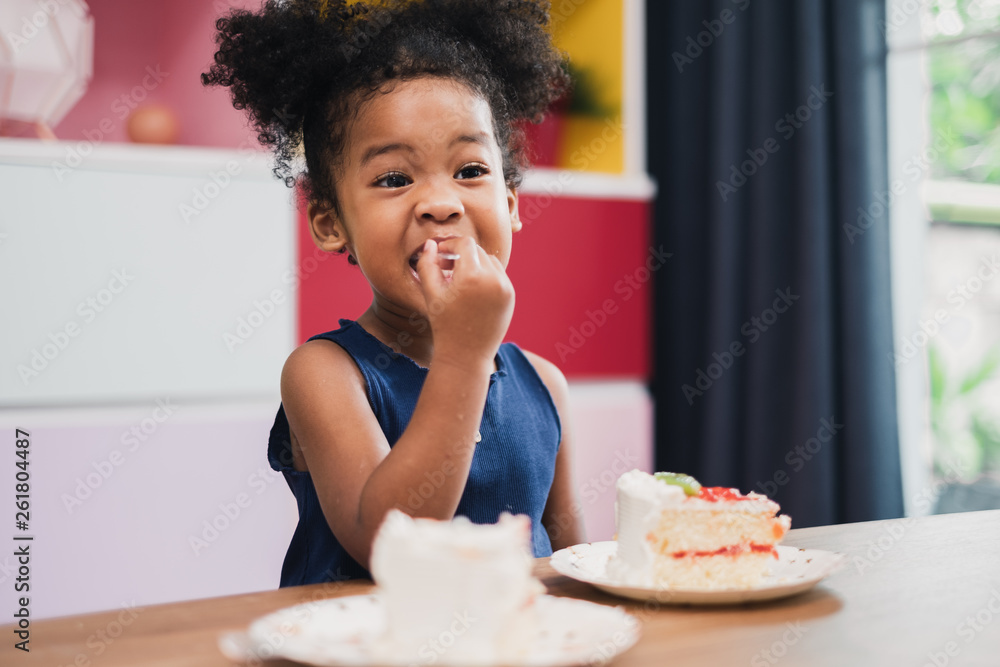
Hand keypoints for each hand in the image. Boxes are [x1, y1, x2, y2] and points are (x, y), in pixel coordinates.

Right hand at [414, 237, 513, 368]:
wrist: (466, 356)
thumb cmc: (444, 325)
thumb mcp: (431, 294)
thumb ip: (427, 265)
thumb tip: (430, 244)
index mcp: (473, 277)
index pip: (465, 244)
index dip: (450, 245)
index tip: (439, 254)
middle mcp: (494, 280)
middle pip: (477, 251)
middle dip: (460, 254)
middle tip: (444, 267)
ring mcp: (506, 288)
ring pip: (490, 261)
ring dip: (474, 263)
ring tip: (457, 277)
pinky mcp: (511, 297)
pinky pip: (498, 275)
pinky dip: (485, 275)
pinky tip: (470, 289)